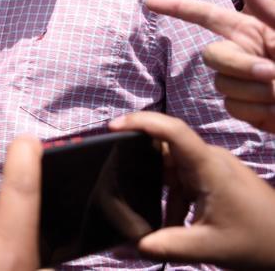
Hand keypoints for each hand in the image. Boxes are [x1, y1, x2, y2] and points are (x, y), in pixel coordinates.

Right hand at [110, 112, 274, 268]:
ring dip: (162, 190)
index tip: (113, 127)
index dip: (142, 122)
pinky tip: (178, 224)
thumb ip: (165, 246)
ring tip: (159, 220)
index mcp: (210, 167)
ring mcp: (216, 167)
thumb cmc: (258, 242)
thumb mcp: (208, 248)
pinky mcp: (218, 178)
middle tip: (122, 181)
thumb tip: (128, 246)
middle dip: (143, 165)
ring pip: (174, 167)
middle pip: (166, 149)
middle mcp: (212, 159)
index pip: (172, 131)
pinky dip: (176, 199)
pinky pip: (186, 179)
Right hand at [146, 0, 274, 131]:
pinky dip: (257, 110)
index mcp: (250, 31)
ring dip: (255, 91)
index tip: (149, 1)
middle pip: (212, 55)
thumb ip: (272, 13)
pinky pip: (234, 107)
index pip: (205, 16)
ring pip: (223, 84)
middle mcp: (240, 54)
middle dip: (239, 65)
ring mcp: (240, 81)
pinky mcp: (245, 108)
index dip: (177, 7)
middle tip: (272, 73)